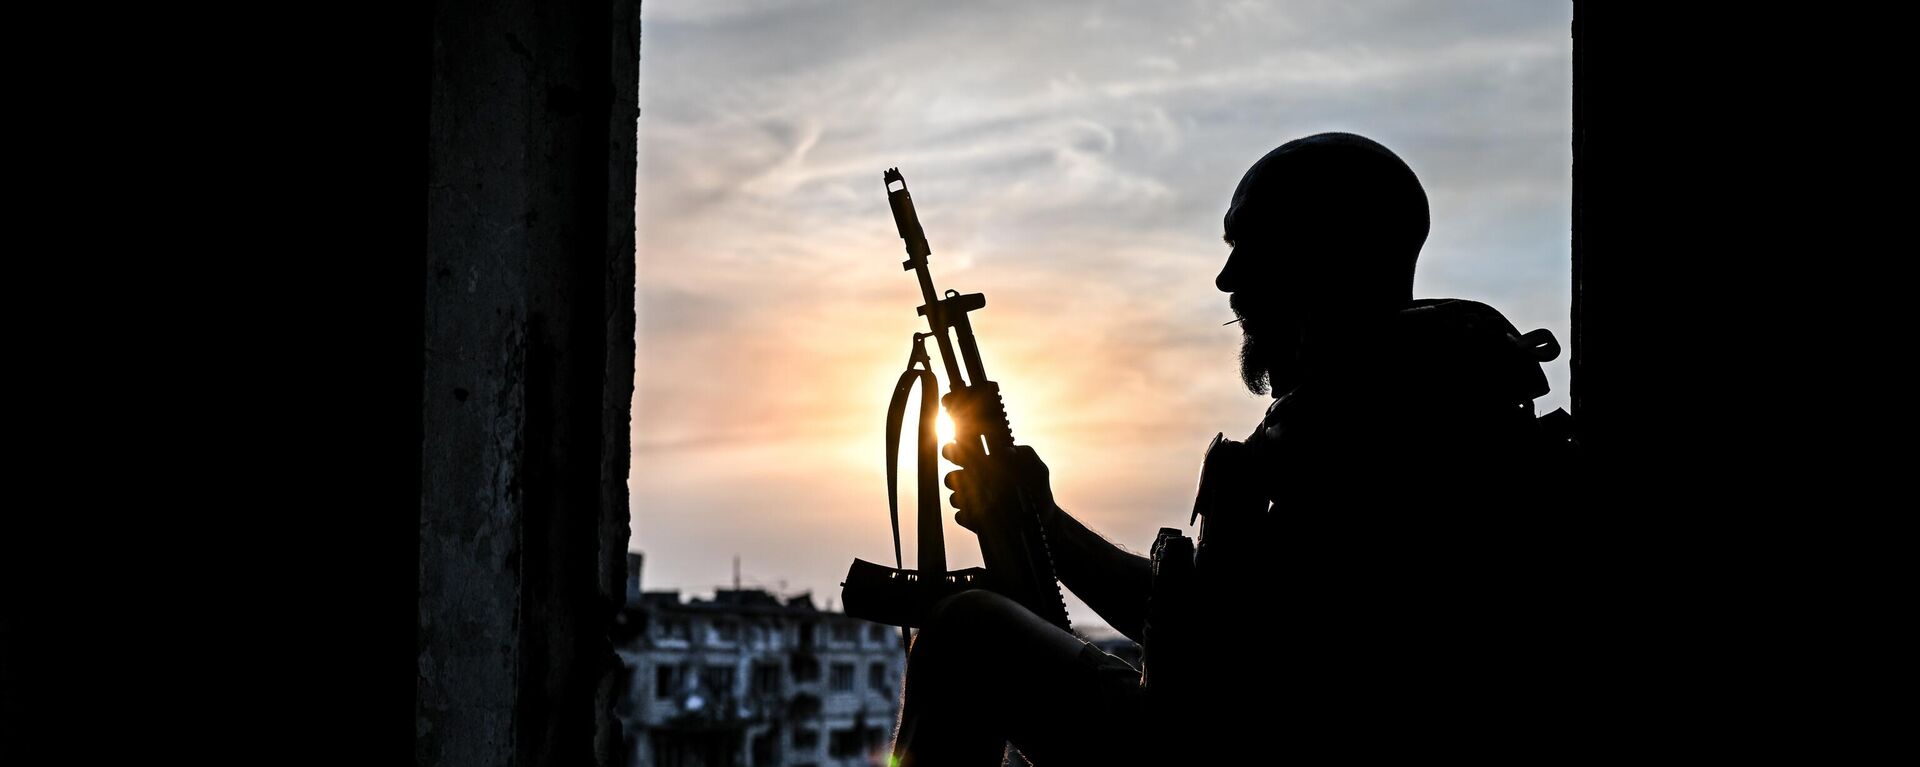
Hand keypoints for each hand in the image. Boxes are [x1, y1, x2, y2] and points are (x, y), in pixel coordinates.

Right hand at [942, 442, 1059, 533]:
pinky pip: (961, 517)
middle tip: (966, 479)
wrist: (1043, 520)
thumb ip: (1026, 454)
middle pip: (950, 478)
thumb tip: (1006, 450)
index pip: (961, 453)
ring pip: (953, 498)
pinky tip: (982, 516)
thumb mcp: (1038, 469)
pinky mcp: (974, 522)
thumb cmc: (1038, 491)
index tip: (959, 453)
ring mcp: (973, 503)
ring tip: (981, 500)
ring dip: (961, 498)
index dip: (953, 450)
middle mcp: (975, 483)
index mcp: (985, 466)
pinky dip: (967, 516)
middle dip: (952, 478)